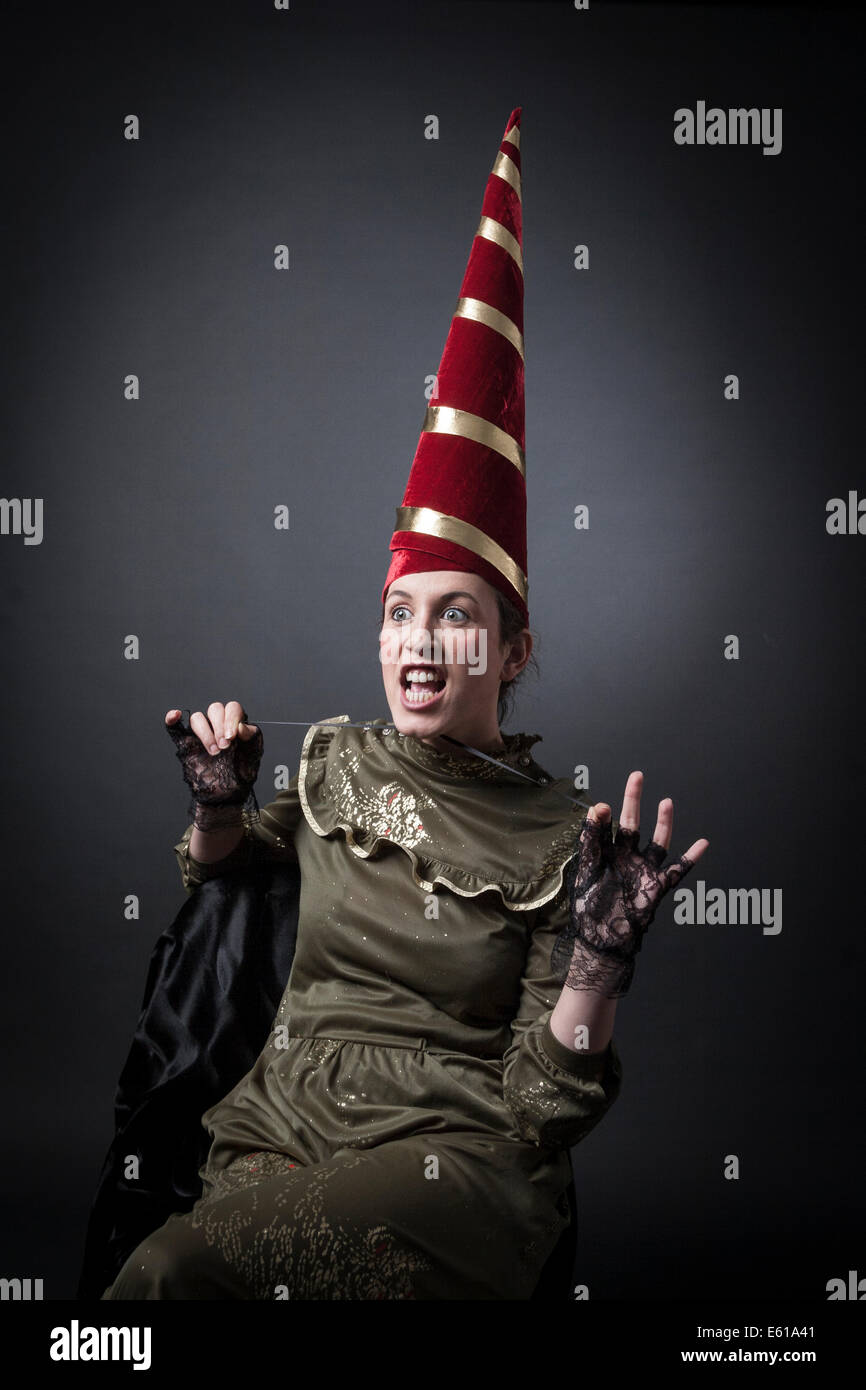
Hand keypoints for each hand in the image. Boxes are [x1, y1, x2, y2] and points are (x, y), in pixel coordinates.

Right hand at [165, 702, 263, 830]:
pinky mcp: (186, 744)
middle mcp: (217, 725)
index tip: (232, 737)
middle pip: (215, 709)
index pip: (232, 708)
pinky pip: (175, 727)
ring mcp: (201, 734)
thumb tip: (241, 726)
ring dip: (205, 732)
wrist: (226, 795)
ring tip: (214, 752)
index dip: (232, 719)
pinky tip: (175, 715)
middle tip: (225, 747)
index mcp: (235, 724)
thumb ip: (252, 738)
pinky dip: (171, 719)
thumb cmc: (241, 773)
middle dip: (219, 726)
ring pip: (197, 718)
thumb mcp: (253, 755)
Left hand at [552, 771, 708, 997]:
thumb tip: (598, 808)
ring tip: (666, 801)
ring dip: (663, 822)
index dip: (602, 814)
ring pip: (657, 841)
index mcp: (603, 854)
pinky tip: (703, 843)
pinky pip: (678, 870)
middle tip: (637, 776)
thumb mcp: (585, 871)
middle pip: (631, 823)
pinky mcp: (656, 887)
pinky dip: (691, 858)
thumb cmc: (588, 909)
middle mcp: (625, 858)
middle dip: (634, 800)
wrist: (602, 943)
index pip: (604, 826)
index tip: (603, 807)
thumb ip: (591, 839)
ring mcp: (642, 871)